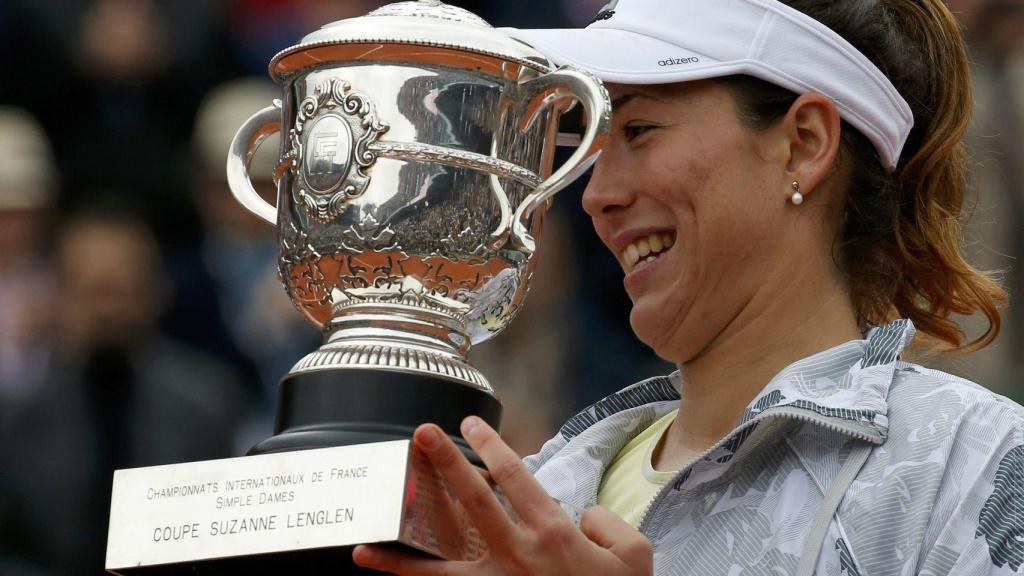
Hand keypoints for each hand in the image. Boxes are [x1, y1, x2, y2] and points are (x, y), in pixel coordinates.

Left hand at [352, 416, 652, 575]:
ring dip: (406, 542)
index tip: (469, 424)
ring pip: (443, 563)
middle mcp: (520, 555)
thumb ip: (605, 522)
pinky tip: (383, 574)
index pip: (516, 476)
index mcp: (555, 533)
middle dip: (447, 463)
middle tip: (423, 434)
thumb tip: (580, 515)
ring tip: (372, 528)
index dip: (491, 445)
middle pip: (475, 501)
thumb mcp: (634, 554)